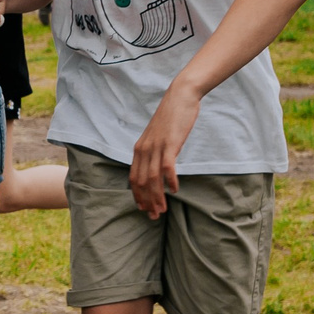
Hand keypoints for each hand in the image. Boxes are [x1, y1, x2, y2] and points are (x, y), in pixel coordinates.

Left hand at [127, 83, 201, 217]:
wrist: (180, 97)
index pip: (133, 178)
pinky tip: (175, 191)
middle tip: (154, 216)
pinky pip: (166, 167)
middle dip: (146, 202)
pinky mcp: (170, 144)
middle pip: (140, 182)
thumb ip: (155, 152)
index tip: (144, 209)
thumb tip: (158, 169)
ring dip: (157, 197)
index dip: (137, 196)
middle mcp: (143, 150)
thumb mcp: (158, 137)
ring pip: (152, 178)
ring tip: (162, 210)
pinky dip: (169, 181)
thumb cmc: (171, 118)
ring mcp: (156, 147)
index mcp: (139, 149)